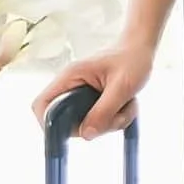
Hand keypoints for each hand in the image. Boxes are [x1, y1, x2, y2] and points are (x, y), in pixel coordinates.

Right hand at [34, 39, 154, 137]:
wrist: (142, 48)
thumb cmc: (132, 59)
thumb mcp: (121, 87)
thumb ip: (104, 110)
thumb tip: (86, 135)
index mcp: (70, 77)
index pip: (42, 104)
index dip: (50, 123)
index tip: (76, 132)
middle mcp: (71, 86)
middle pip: (67, 121)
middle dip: (93, 126)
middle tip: (116, 117)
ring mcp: (82, 94)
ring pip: (86, 123)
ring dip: (109, 122)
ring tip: (126, 105)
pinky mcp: (93, 100)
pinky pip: (98, 120)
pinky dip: (115, 118)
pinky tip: (127, 105)